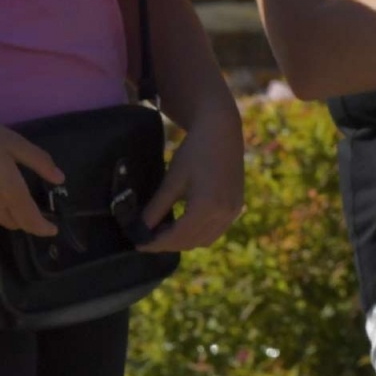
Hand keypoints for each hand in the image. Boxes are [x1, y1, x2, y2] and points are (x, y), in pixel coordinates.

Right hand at [0, 125, 62, 236]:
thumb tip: (60, 179)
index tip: (52, 230)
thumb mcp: (14, 143)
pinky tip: (2, 198)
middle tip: (37, 215)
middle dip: (25, 221)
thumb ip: (38, 161)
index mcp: (8, 188)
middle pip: (9, 221)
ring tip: (19, 208)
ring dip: (8, 217)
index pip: (27, 216)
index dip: (40, 227)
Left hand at [138, 108, 243, 252]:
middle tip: (147, 238)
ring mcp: (234, 210)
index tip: (138, 244)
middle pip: (191, 242)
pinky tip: (184, 222)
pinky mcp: (237, 206)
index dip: (155, 243)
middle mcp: (224, 213)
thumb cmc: (194, 152)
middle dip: (168, 244)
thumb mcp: (172, 181)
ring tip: (164, 230)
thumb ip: (156, 209)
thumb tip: (139, 230)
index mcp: (207, 207)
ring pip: (204, 240)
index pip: (177, 237)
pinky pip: (215, 230)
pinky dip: (198, 232)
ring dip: (184, 240)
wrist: (222, 131)